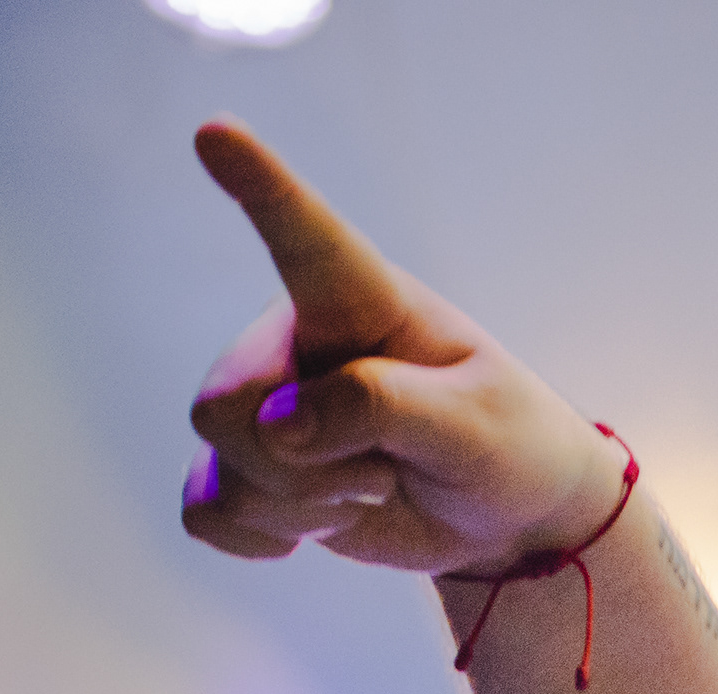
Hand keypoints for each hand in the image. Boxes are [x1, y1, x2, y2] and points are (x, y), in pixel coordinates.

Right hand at [179, 123, 620, 575]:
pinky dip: (266, 535)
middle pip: (225, 402)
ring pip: (226, 464)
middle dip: (307, 463)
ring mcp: (266, 406)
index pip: (304, 237)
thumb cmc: (504, 444)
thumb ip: (381, 407)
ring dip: (308, 503)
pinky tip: (320, 523)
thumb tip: (279, 423)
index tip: (215, 133)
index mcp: (359, 301)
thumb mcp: (472, 426)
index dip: (259, 187)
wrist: (506, 516)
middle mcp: (296, 341)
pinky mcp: (251, 470)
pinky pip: (210, 511)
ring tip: (375, 485)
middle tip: (391, 467)